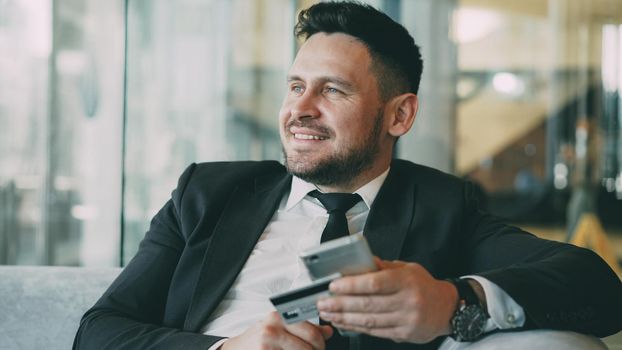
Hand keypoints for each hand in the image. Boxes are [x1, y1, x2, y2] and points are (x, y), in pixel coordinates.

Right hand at [221, 311, 332, 349]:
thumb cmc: (258, 339)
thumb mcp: (279, 328)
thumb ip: (304, 328)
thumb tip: (328, 331)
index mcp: (279, 317)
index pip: (311, 331)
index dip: (320, 343)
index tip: (320, 346)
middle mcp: (273, 329)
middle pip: (310, 345)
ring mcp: (268, 344)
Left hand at [316, 258, 457, 343]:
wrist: (446, 308)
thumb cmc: (423, 286)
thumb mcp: (407, 269)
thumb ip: (382, 267)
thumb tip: (358, 262)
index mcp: (407, 281)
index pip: (375, 283)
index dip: (352, 285)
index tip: (333, 286)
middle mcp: (407, 301)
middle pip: (368, 304)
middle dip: (341, 304)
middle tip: (323, 302)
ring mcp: (406, 320)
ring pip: (369, 320)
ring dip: (344, 318)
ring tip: (328, 313)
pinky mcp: (404, 334)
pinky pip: (375, 332)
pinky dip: (356, 327)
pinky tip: (343, 322)